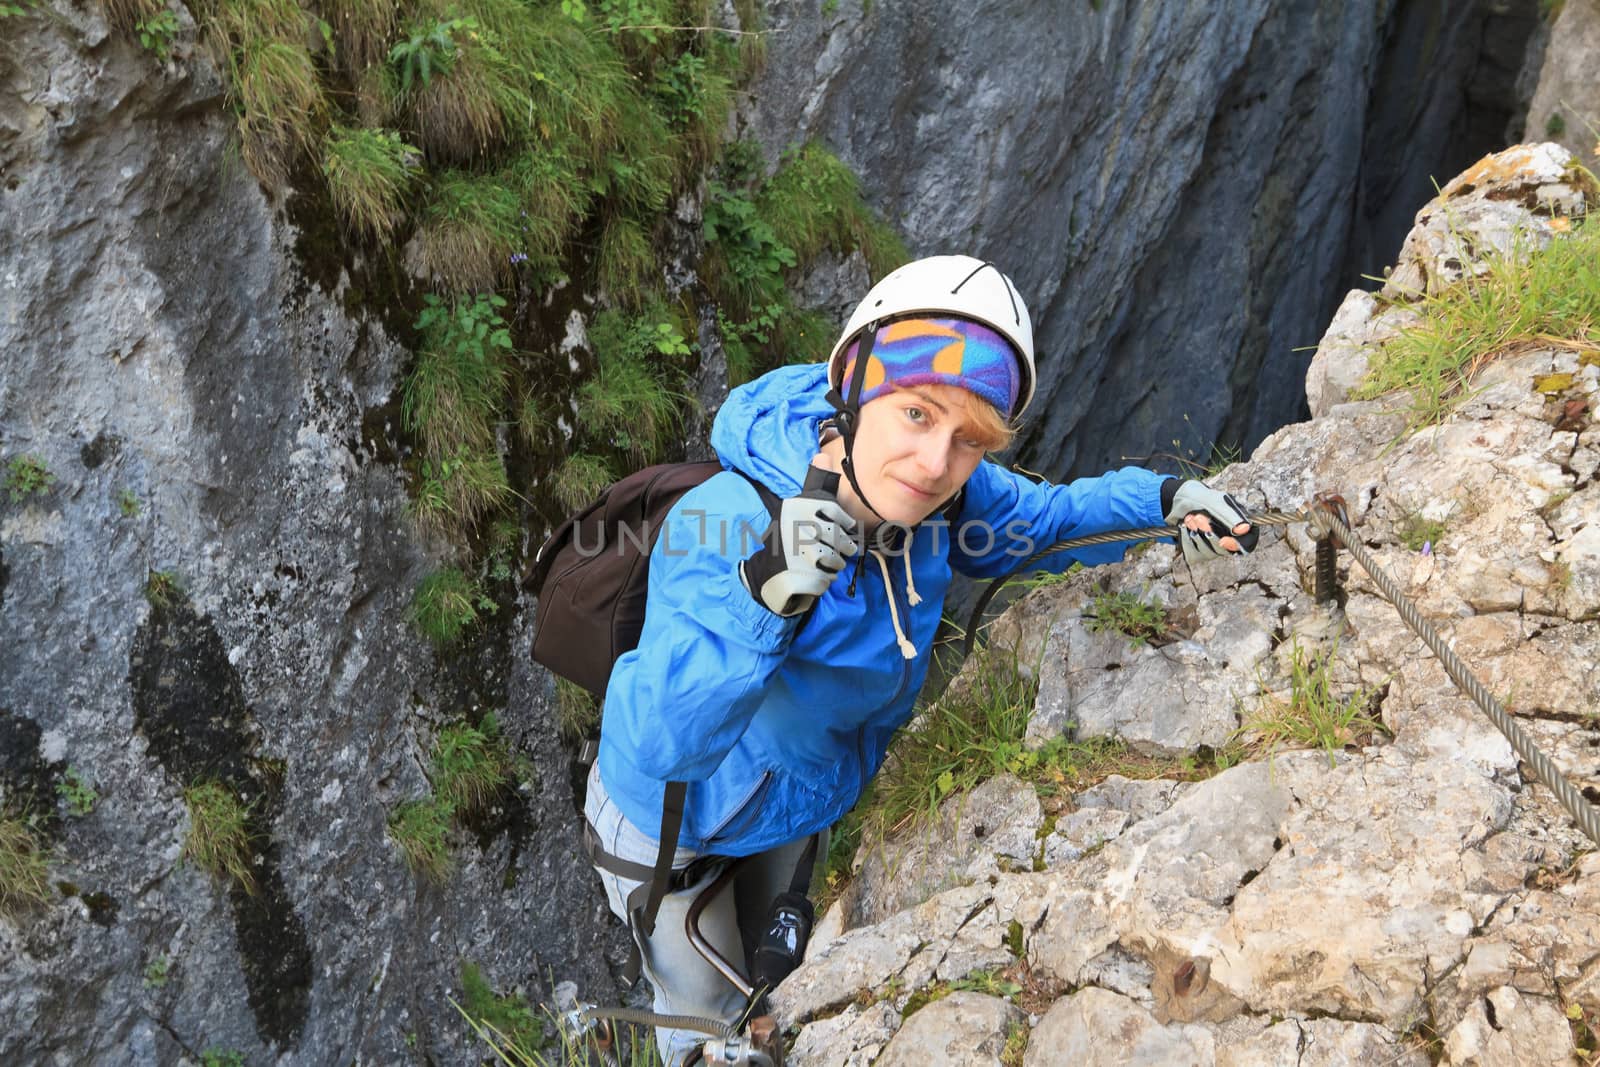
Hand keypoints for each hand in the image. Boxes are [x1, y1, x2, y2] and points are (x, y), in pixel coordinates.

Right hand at [740, 453, 859, 615]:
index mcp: (796, 509)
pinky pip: (826, 580)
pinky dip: (823, 582)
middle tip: (831, 550)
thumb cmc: (787, 538)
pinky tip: (813, 576)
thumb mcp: (798, 508)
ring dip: (833, 565)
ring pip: (836, 561)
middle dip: (841, 548)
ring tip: (821, 563)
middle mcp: (794, 529)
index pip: (836, 514)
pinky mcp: (797, 578)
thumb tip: (821, 455)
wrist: (764, 575)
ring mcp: (795, 555)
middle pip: (840, 540)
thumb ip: (815, 484)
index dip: (843, 523)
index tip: (841, 528)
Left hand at [1164, 480, 1257, 563]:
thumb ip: (1231, 516)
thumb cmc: (1201, 498)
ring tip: (1189, 518)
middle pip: (1225, 549)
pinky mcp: (1200, 550)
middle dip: (1209, 533)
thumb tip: (1245, 529)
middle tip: (1198, 517)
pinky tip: (1185, 526)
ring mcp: (1214, 545)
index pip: (1248, 542)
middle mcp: (1229, 536)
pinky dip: (1188, 539)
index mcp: (1239, 523)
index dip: (1238, 545)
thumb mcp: (1216, 503)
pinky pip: (1195, 553)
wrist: (1179, 499)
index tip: (1223, 541)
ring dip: (1197, 534)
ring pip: (1209, 552)